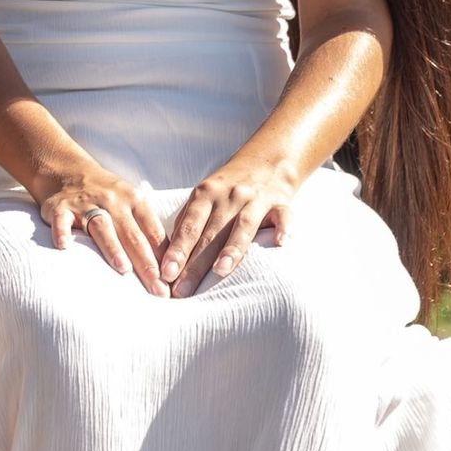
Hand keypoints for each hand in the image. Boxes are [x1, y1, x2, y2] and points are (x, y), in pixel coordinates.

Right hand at [34, 161, 168, 296]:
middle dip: (146, 261)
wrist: (68, 171)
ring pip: (102, 227)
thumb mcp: (131, 204)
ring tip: (124, 269)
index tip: (172, 280)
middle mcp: (112, 201)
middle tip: (157, 287)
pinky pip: (62, 221)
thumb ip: (146, 230)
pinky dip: (62, 233)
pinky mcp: (60, 207)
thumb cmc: (107, 196)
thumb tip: (170, 267)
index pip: (153, 231)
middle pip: (132, 234)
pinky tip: (64, 246)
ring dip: (113, 247)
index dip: (164, 256)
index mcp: (134, 201)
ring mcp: (86, 204)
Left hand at [161, 159, 298, 297]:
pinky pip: (283, 216)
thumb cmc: (227, 187)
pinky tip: (280, 243)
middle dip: (195, 263)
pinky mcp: (280, 203)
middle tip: (183, 290)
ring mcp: (255, 199)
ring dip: (232, 248)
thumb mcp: (203, 196)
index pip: (189, 226)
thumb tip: (169, 254)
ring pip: (243, 226)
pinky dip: (283, 229)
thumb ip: (189, 221)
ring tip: (220, 271)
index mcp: (205, 194)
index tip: (166, 273)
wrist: (266, 161)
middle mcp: (229, 196)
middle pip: (211, 233)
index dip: (177, 250)